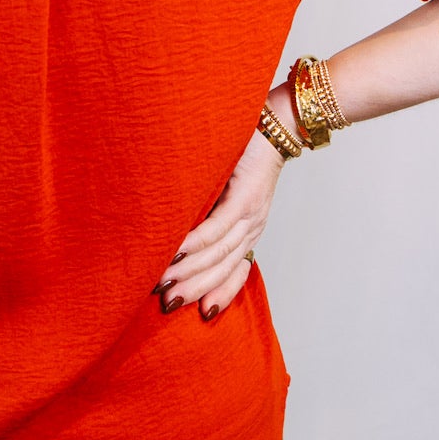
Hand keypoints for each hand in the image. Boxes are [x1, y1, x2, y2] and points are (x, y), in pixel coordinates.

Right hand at [156, 94, 297, 320]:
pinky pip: (216, 226)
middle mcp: (252, 227)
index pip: (236, 272)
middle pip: (222, 269)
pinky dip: (194, 242)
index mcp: (249, 230)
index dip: (220, 295)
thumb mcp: (228, 191)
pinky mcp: (244, 196)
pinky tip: (174, 253)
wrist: (277, 123)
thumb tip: (176, 234)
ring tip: (161, 283)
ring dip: (188, 271)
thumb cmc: (245, 154)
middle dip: (194, 290)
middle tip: (166, 305)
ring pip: (218, 253)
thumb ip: (210, 213)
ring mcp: (250, 214)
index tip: (201, 316)